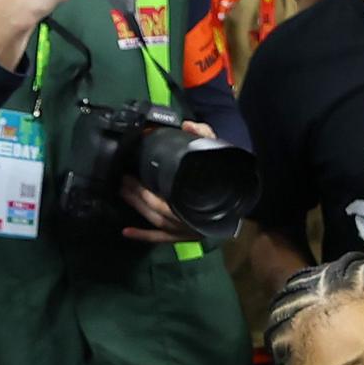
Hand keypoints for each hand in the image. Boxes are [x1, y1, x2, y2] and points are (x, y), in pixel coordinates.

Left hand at [118, 122, 224, 246]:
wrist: (240, 190)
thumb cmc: (224, 170)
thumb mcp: (217, 148)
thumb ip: (204, 134)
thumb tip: (188, 125)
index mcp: (203, 200)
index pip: (170, 199)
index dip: (147, 192)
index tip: (132, 176)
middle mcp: (196, 219)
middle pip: (161, 213)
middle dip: (138, 198)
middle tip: (123, 182)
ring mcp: (192, 230)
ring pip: (160, 224)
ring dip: (138, 209)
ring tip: (123, 193)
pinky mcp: (188, 236)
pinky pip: (163, 238)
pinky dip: (144, 236)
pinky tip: (126, 232)